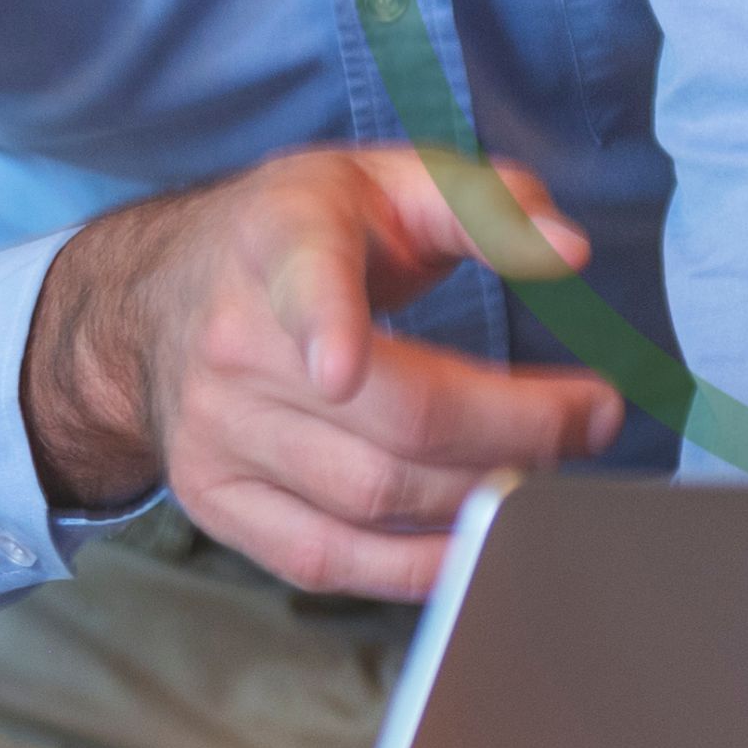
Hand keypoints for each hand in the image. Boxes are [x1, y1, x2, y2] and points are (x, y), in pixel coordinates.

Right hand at [20, 146, 625, 601]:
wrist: (155, 297)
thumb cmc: (299, 236)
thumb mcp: (382, 180)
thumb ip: (483, 203)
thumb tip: (568, 252)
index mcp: (278, 242)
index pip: (304, 283)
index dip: (326, 326)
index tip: (342, 369)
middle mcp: (232, 344)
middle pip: (394, 420)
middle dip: (519, 430)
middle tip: (592, 418)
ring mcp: (216, 434)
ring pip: (372, 498)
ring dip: (484, 498)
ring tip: (544, 471)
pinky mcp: (215, 500)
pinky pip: (327, 560)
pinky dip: (413, 567)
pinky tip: (474, 547)